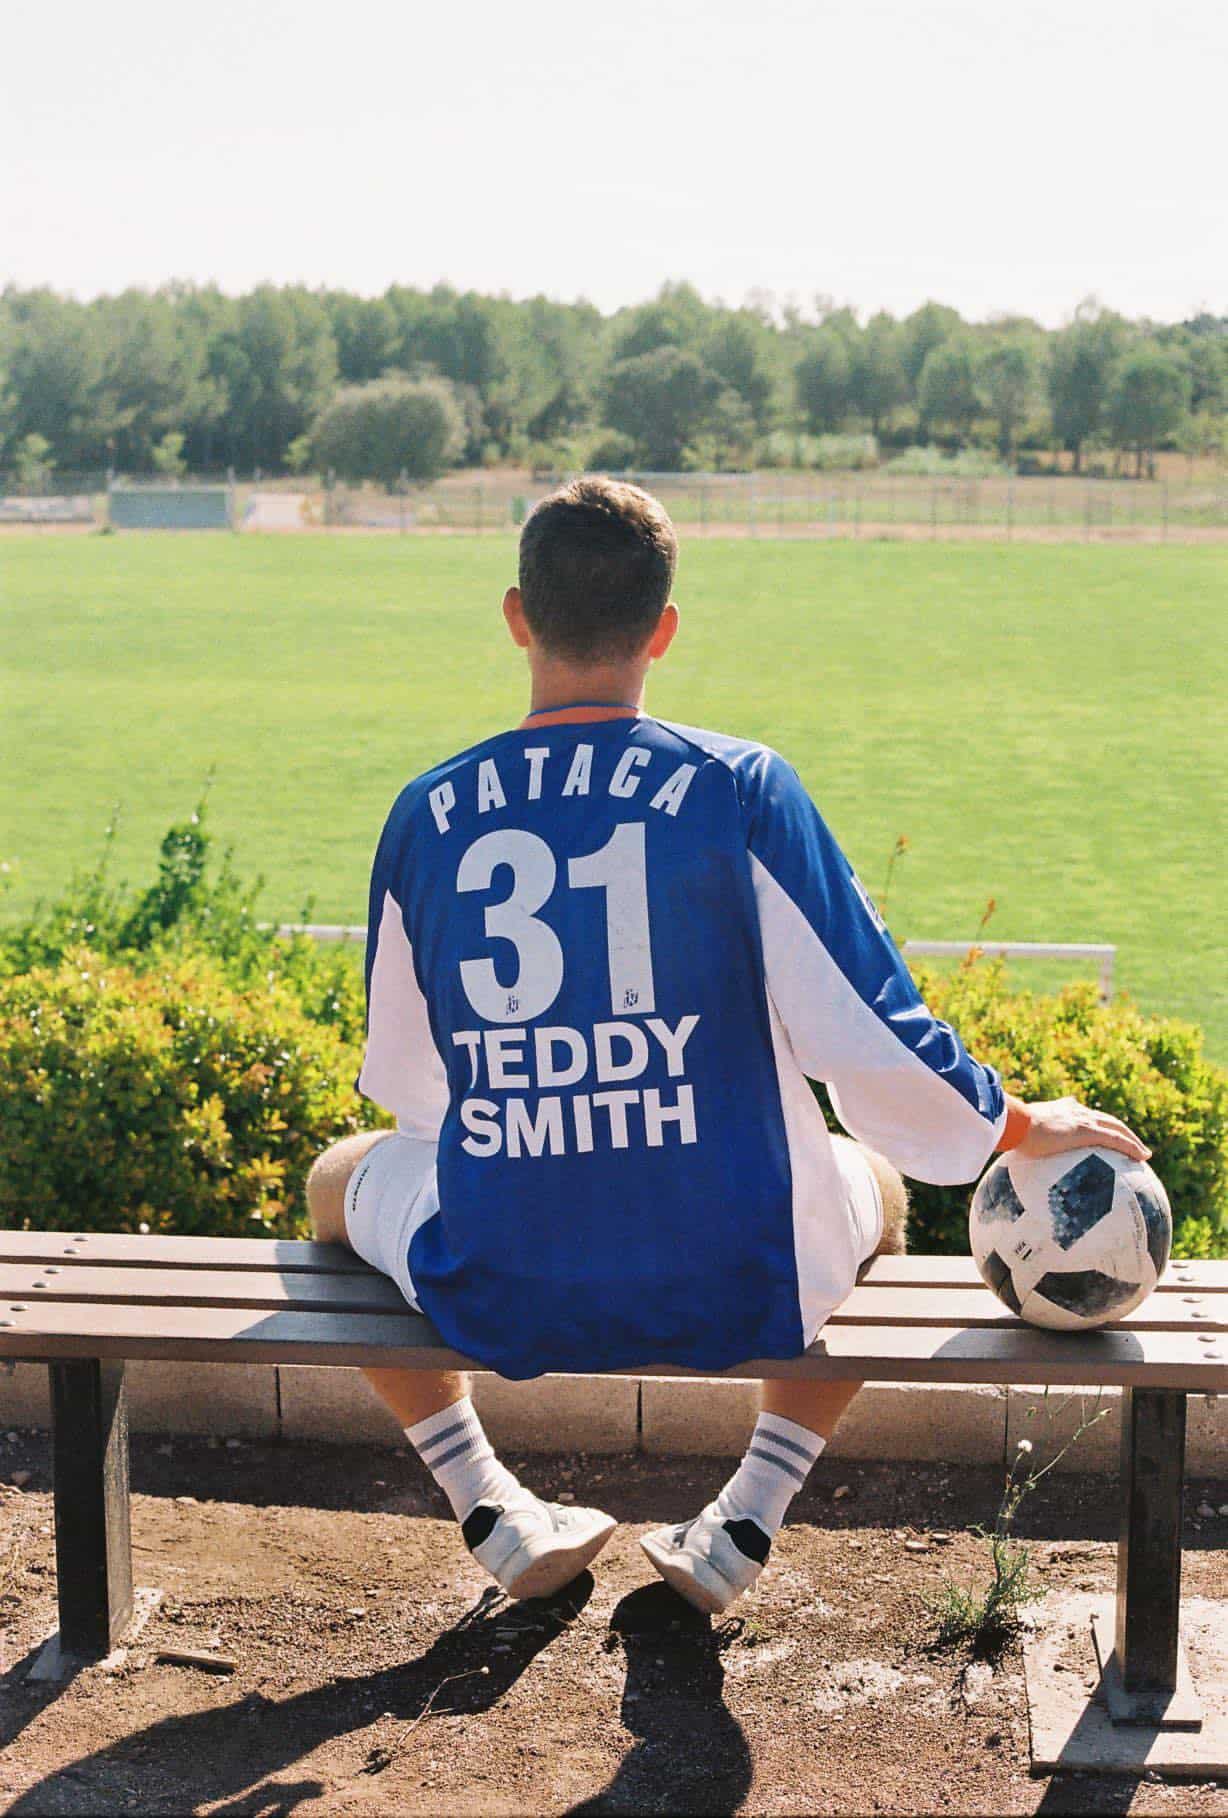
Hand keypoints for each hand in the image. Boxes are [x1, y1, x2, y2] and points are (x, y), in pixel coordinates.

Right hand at [1014, 1096, 1150, 1163]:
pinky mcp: (1089, 1131)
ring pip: (1118, 1128)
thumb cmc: (1012, 1130)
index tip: (1100, 1128)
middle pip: (1107, 1120)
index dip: (1096, 1122)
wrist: (1016, 1123)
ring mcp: (1084, 1120)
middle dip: (1120, 1130)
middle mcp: (1076, 1111)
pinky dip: (1132, 1147)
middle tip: (1131, 1142)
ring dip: (1133, 1140)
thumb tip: (1014, 1154)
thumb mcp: (1019, 1135)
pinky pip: (1117, 1140)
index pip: (1084, 1115)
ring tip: (1144, 1153)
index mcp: (1061, 1110)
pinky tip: (1144, 1157)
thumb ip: (1023, 1142)